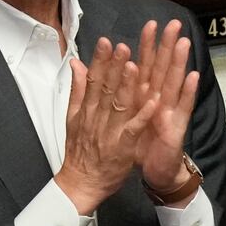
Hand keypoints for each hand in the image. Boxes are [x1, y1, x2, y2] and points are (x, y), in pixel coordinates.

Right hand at [55, 38, 157, 214]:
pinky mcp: (122, 146)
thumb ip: (77, 89)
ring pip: (118, 105)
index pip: (93, 80)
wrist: (81, 184)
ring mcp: (109, 132)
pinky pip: (133, 129)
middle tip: (122, 46)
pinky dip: (142, 115)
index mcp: (86, 110)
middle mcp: (96, 118)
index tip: (106, 42)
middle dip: (113, 67)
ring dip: (126, 86)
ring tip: (135, 65)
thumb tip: (76, 64)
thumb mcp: (72, 118)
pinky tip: (152, 101)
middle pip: (105, 89)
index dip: (99, 60)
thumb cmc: (80, 150)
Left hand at [132, 20, 200, 197]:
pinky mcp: (177, 127)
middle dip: (167, 46)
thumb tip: (105, 73)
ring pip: (175, 83)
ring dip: (179, 63)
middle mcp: (159, 100)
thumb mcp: (126, 117)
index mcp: (143, 97)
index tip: (150, 24)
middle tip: (173, 24)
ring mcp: (170, 111)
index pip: (145, 66)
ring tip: (183, 43)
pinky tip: (193, 77)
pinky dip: (188, 92)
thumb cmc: (141, 143)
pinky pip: (183, 107)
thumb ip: (117, 94)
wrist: (156, 171)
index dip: (148, 46)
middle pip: (163, 68)